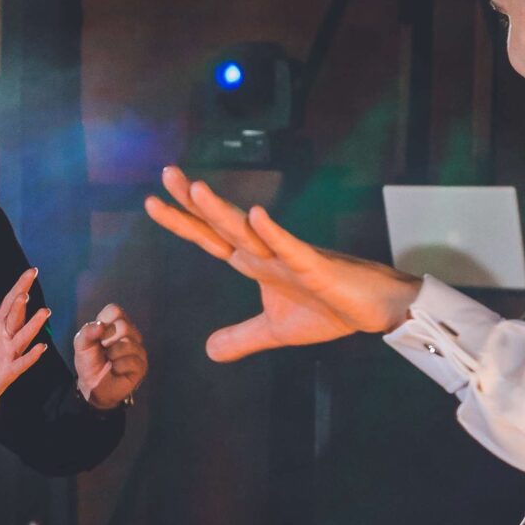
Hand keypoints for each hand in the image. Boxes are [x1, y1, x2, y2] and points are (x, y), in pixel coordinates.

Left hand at [0, 270, 49, 410]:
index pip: (10, 301)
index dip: (20, 286)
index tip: (32, 272)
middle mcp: (6, 335)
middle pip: (16, 317)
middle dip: (20, 307)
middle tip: (24, 294)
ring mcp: (10, 353)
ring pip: (23, 337)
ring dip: (33, 326)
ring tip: (43, 313)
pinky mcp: (10, 371)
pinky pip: (22, 362)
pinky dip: (31, 355)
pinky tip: (41, 347)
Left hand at [75, 303, 146, 408]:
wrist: (93, 386)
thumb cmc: (89, 363)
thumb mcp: (81, 345)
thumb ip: (87, 332)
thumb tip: (101, 326)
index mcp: (115, 324)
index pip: (114, 310)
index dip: (103, 322)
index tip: (98, 336)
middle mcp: (130, 333)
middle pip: (123, 326)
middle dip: (107, 341)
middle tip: (104, 351)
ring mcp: (138, 348)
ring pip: (127, 344)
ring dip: (112, 356)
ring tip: (110, 362)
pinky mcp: (142, 364)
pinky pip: (132, 361)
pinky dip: (119, 367)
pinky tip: (117, 370)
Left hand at [144, 165, 420, 358]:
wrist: (372, 310)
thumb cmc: (328, 310)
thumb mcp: (274, 331)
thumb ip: (240, 337)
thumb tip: (208, 351)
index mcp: (254, 263)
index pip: (210, 239)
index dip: (182, 222)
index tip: (151, 203)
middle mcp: (266, 252)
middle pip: (222, 225)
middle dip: (193, 202)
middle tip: (166, 173)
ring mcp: (289, 256)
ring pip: (249, 230)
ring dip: (222, 211)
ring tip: (195, 189)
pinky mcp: (315, 265)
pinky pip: (291, 247)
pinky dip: (273, 233)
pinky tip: (255, 215)